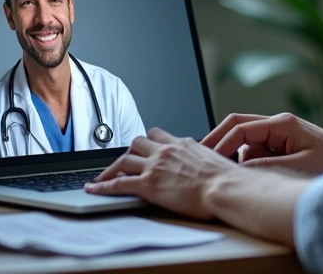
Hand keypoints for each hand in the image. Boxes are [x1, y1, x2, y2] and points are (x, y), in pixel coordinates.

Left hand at [85, 128, 235, 218]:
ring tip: (102, 177)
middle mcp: (166, 150)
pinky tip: (94, 189)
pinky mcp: (148, 184)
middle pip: (137, 142)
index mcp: (183, 144)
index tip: (143, 148)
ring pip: (124, 159)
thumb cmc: (228, 180)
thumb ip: (205, 160)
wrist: (225, 188)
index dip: (148, 141)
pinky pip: (118, 182)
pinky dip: (103, 185)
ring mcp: (155, 166)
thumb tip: (210, 165)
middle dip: (128, 151)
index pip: (159, 135)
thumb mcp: (217, 161)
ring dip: (111, 168)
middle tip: (121, 162)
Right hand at [202, 112, 322, 174]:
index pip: (240, 127)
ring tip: (230, 175)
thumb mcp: (298, 167)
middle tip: (201, 158)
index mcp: (281, 123)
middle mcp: (278, 124)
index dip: (220, 142)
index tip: (207, 158)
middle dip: (219, 141)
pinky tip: (250, 177)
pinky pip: (258, 151)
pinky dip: (251, 162)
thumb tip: (238, 168)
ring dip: (238, 156)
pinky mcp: (284, 145)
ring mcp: (280, 134)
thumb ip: (266, 166)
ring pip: (246, 141)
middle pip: (238, 126)